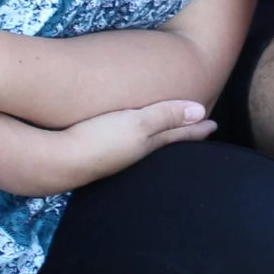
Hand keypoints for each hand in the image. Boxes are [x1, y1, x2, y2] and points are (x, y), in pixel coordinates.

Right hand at [47, 100, 214, 188]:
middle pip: (166, 142)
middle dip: (183, 135)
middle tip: (200, 130)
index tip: (214, 125)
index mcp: (148, 143)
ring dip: (161, 138)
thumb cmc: (100, 139)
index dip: (197, 129)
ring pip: (147, 145)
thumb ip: (167, 115)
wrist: (58, 162)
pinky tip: (128, 141)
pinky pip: (127, 145)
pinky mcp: (98, 154)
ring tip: (168, 134)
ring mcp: (117, 156)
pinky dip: (138, 141)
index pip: (179, 134)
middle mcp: (135, 152)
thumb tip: (202, 111)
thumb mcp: (138, 123)